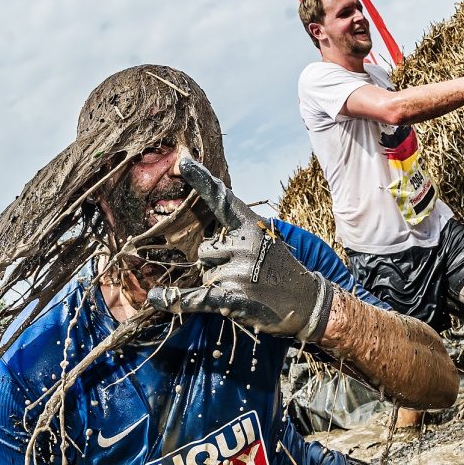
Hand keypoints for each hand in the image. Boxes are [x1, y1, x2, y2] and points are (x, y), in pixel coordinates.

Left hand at [146, 156, 333, 341]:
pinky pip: (195, 297)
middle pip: (204, 250)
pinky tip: (154, 297)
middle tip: (245, 273)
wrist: (308, 302)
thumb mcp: (265, 241)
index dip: (202, 180)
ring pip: (203, 273)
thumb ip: (237, 234)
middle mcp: (244, 244)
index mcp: (251, 227)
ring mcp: (238, 271)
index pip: (223, 200)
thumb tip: (205, 240)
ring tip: (245, 288)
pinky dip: (175, 300)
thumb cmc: (282, 270)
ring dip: (217, 282)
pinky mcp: (232, 298)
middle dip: (216, 263)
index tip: (184, 162)